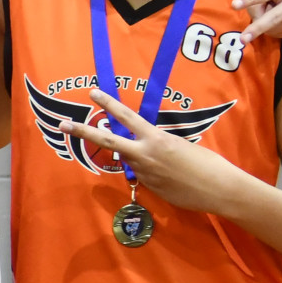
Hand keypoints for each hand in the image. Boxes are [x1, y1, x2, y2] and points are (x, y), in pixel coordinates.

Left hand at [59, 89, 249, 214]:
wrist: (219, 189)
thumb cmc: (208, 163)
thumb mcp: (182, 145)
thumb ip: (160, 144)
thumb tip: (150, 147)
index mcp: (155, 138)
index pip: (126, 117)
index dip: (108, 103)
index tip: (92, 93)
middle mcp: (144, 154)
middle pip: (107, 140)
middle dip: (82, 131)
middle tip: (62, 124)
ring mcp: (144, 173)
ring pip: (129, 160)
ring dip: (138, 158)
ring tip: (168, 163)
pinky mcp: (149, 188)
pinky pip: (145, 176)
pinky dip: (154, 173)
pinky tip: (175, 178)